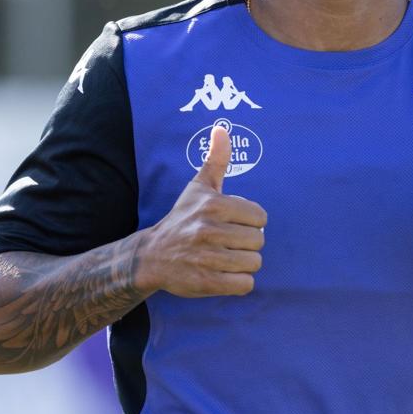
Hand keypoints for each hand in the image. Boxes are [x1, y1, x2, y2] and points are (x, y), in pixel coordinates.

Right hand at [135, 125, 266, 296]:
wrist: (152, 256)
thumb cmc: (182, 218)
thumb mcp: (198, 187)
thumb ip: (215, 159)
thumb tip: (222, 128)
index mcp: (213, 205)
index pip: (260, 217)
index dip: (251, 222)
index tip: (233, 223)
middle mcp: (208, 230)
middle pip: (258, 241)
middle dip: (247, 244)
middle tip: (228, 242)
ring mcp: (206, 258)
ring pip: (253, 263)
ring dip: (244, 263)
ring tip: (225, 258)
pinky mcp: (205, 282)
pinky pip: (244, 285)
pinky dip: (239, 282)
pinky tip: (224, 274)